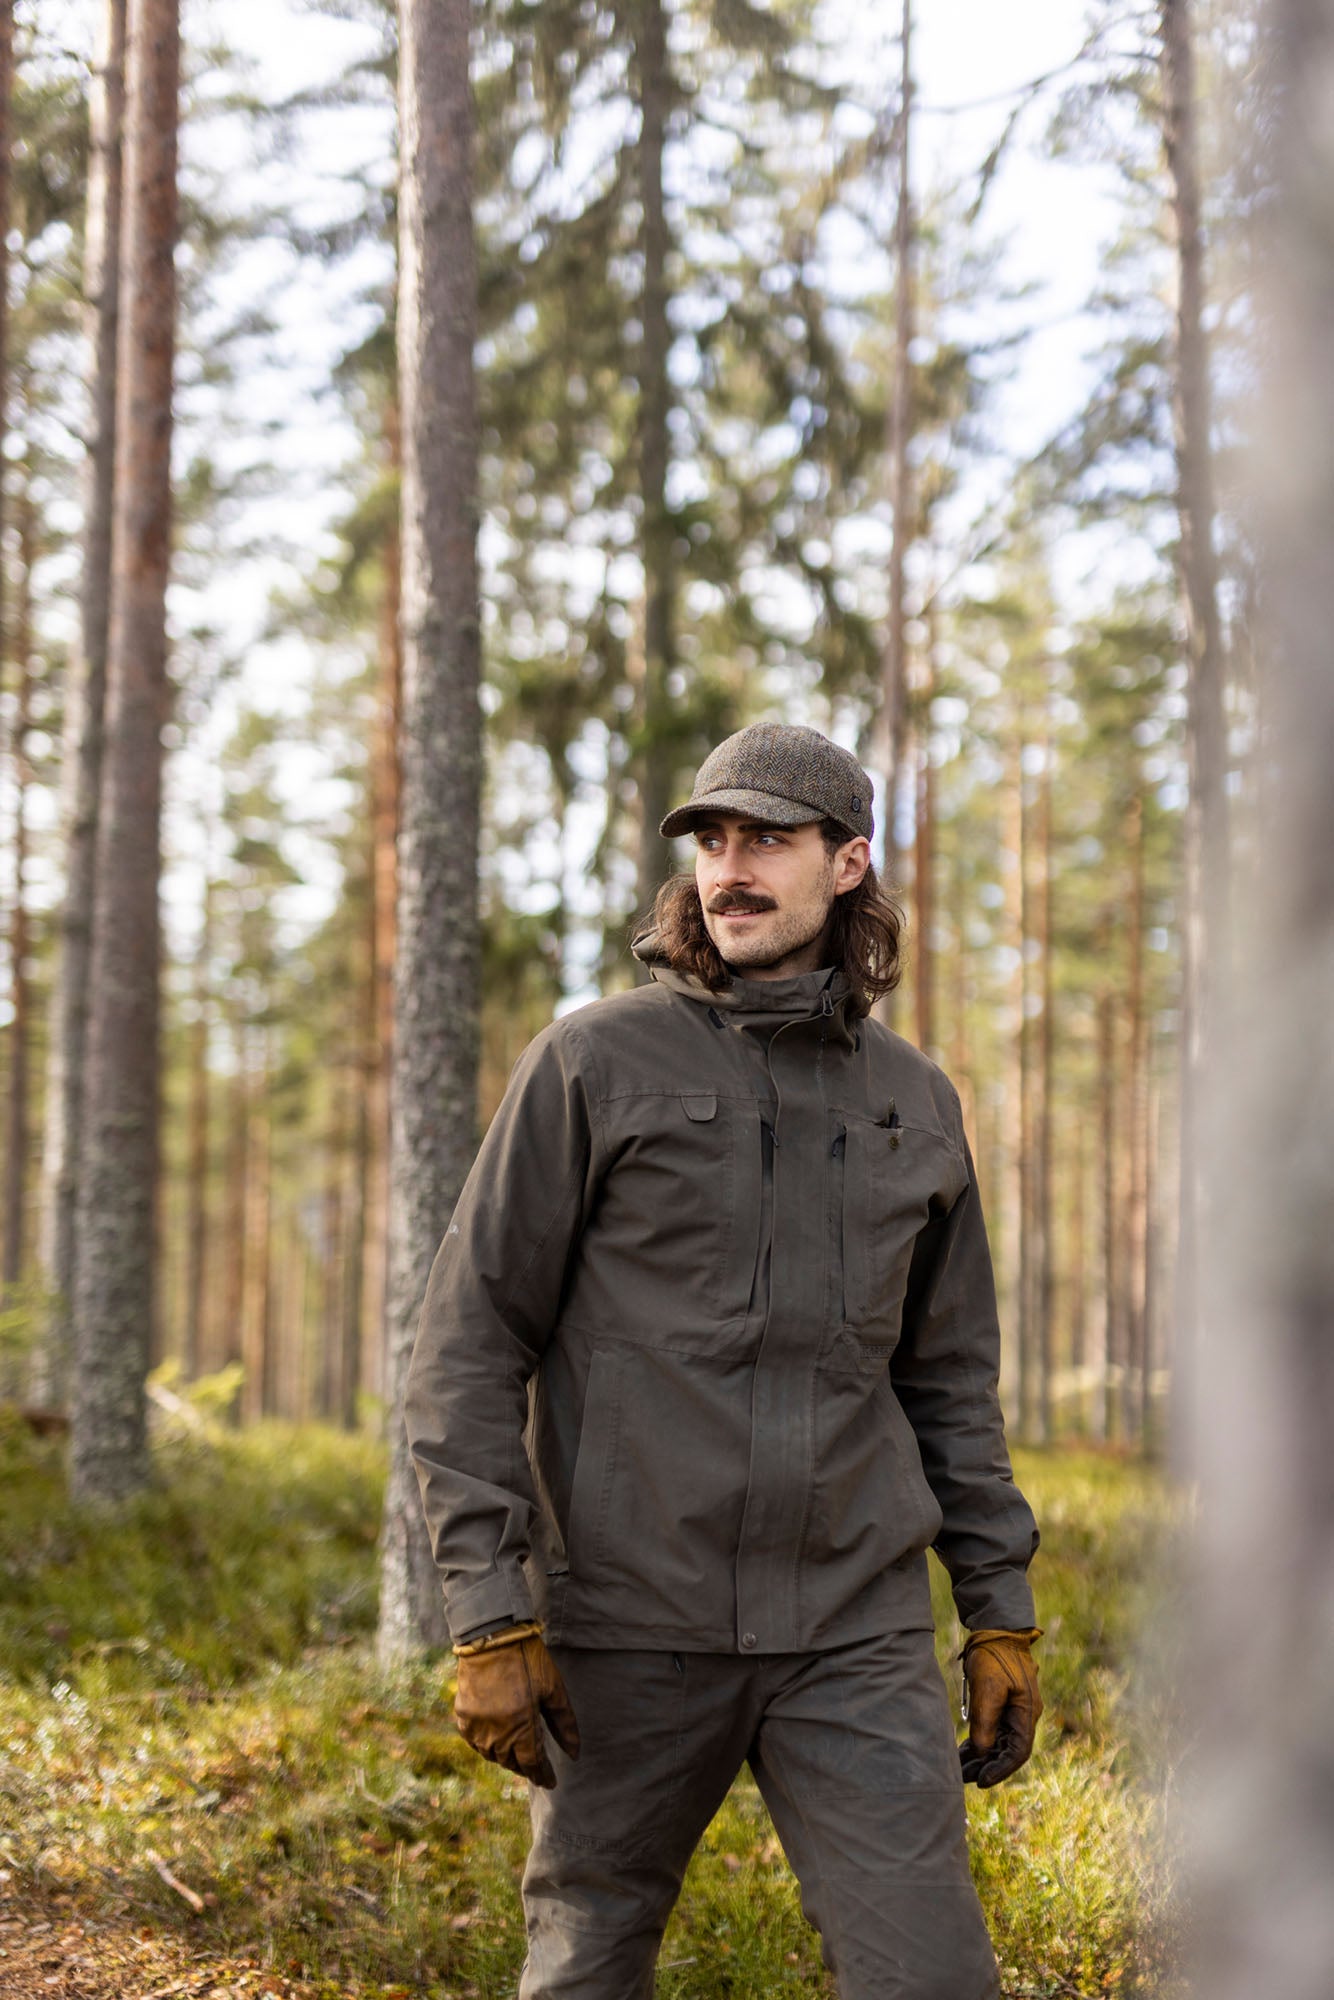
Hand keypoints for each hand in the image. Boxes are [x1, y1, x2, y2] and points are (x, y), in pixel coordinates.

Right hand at [453, 1625, 579, 1788]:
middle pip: (512, 1762)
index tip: (551, 1782)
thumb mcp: (553, 1688)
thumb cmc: (528, 1659)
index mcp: (522, 1725)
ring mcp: (477, 1726)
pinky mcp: (463, 1716)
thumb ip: (564, 1724)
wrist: (492, 1636)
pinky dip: (486, 1746)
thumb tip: (574, 1754)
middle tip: (536, 1767)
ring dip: (507, 1758)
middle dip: (526, 1767)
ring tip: (518, 1754)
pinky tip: (495, 1741)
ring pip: (493, 1755)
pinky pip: (475, 1743)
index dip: (543, 1775)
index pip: (533, 1763)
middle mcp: (497, 1732)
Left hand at [958, 1627, 1041, 1787]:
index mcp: (1027, 1712)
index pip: (1017, 1753)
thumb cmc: (994, 1656)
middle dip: (986, 1766)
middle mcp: (1024, 1715)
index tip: (981, 1781)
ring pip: (998, 1743)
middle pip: (1007, 1751)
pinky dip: (979, 1742)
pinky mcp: (1002, 1704)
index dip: (1000, 1770)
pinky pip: (993, 1730)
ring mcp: (1013, 1710)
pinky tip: (963, 1751)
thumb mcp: (988, 1689)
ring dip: (980, 1757)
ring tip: (959, 1769)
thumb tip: (982, 1753)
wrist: (996, 1629)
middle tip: (963, 1778)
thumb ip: (985, 1722)